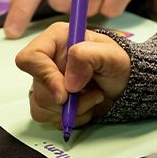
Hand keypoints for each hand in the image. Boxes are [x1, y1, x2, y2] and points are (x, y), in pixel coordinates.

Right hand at [15, 22, 129, 127]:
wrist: (125, 84)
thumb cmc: (118, 65)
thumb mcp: (111, 55)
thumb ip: (86, 58)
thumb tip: (68, 82)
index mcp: (56, 40)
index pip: (30, 58)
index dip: (45, 76)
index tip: (65, 92)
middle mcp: (46, 60)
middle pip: (38, 87)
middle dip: (67, 99)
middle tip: (92, 93)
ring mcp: (45, 81)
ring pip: (41, 106)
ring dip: (72, 109)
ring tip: (93, 97)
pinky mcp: (48, 100)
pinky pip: (47, 117)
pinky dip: (70, 117)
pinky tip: (84, 107)